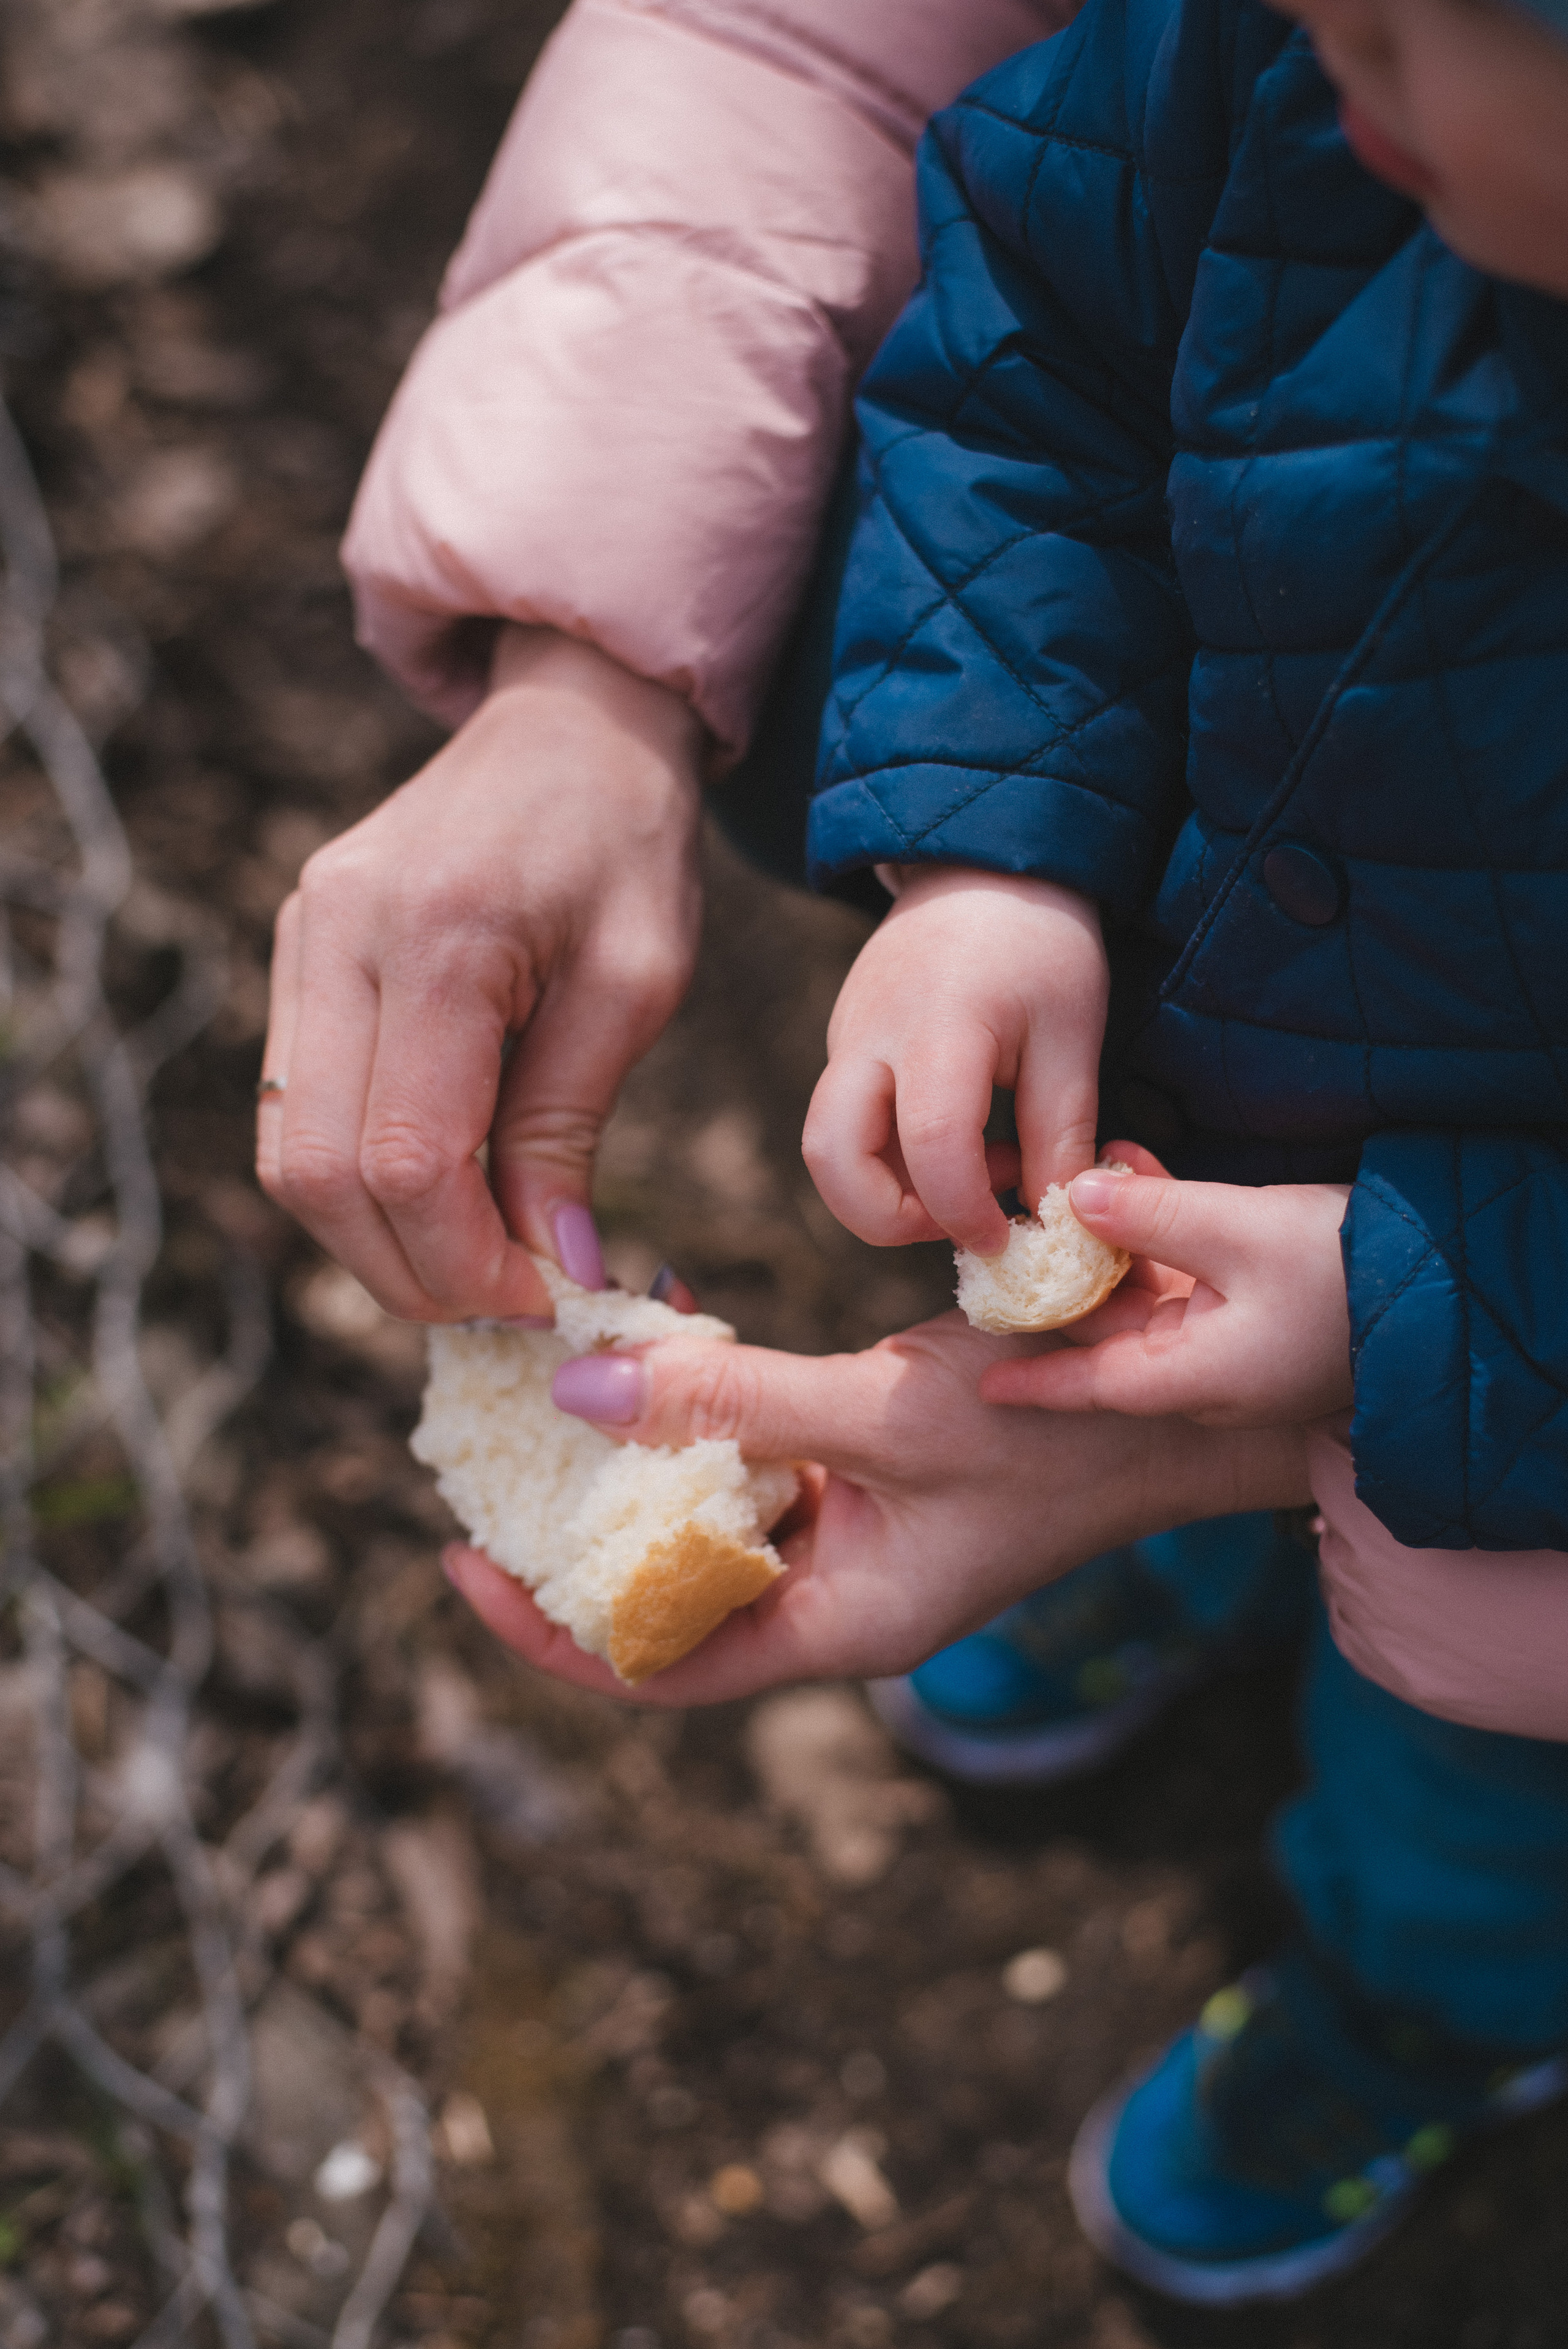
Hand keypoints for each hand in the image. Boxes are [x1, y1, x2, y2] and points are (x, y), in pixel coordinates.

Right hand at [257, 626, 703, 1320]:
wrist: (566, 728)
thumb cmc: (624, 847)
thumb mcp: (635, 985)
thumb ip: (570, 1128)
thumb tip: (553, 1271)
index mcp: (436, 936)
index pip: (406, 1158)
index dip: (464, 1260)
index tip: (540, 1301)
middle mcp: (337, 936)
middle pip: (320, 1173)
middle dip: (410, 1270)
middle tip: (504, 1305)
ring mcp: (299, 941)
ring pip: (288, 1155)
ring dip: (373, 1239)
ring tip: (473, 1260)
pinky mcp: (294, 953)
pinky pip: (293, 1108)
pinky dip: (355, 1180)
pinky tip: (438, 1195)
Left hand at [441, 1311, 1311, 1703]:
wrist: (1184, 1400)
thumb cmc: (1055, 1426)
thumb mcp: (885, 1414)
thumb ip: (734, 1401)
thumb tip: (579, 1385)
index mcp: (837, 1625)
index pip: (654, 1664)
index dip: (547, 1628)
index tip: (462, 1562)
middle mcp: (834, 1594)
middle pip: (666, 1586)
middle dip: (578, 1520)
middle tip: (495, 1443)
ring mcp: (854, 1534)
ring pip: (708, 1507)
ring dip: (642, 1443)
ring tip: (575, 1362)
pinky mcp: (872, 1474)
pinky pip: (758, 1456)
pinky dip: (709, 1404)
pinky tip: (675, 1329)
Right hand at [801, 867, 1107, 1254]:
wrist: (982, 862)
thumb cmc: (1041, 944)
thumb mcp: (1072, 1036)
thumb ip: (1061, 1133)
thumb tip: (1056, 1224)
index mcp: (938, 1029)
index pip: (930, 1149)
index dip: (965, 1213)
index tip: (1009, 1236)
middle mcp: (869, 1039)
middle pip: (831, 1161)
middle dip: (889, 1221)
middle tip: (964, 1223)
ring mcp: (845, 1040)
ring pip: (827, 1149)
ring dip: (887, 1194)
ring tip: (973, 1177)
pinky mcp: (843, 1044)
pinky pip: (846, 1122)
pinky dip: (891, 1159)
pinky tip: (963, 1139)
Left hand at [980, 1150, 1353, 1427]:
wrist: (1452, 1281)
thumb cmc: (1344, 1265)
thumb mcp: (1238, 1228)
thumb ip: (1149, 1215)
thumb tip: (1073, 1198)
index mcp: (1194, 1378)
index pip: (1088, 1386)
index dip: (1031, 1380)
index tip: (979, 1377)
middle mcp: (1208, 1377)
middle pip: (1110, 1332)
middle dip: (1069, 1273)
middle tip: (1033, 1208)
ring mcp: (1237, 1351)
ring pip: (1147, 1297)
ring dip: (1117, 1239)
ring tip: (1094, 1169)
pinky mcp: (1262, 1319)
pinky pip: (1189, 1283)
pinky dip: (1162, 1237)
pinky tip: (1142, 1175)